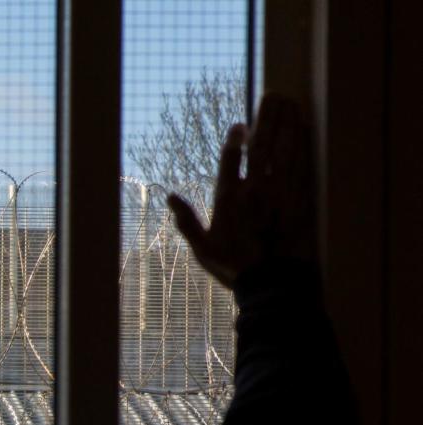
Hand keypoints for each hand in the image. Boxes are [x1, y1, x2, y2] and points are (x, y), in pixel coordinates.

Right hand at [167, 93, 314, 288]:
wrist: (270, 281)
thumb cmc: (233, 266)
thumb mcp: (201, 248)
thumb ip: (186, 220)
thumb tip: (170, 197)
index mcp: (228, 198)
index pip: (231, 158)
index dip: (235, 138)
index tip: (241, 124)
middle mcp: (254, 188)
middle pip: (261, 144)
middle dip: (266, 117)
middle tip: (272, 95)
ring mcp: (278, 191)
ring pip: (283, 148)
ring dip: (286, 122)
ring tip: (289, 101)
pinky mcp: (298, 198)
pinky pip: (300, 163)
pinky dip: (302, 143)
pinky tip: (304, 128)